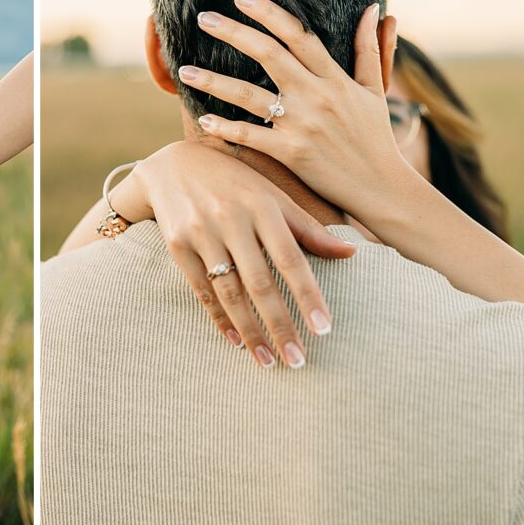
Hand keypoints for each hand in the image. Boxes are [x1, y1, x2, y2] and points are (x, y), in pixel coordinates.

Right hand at [113, 142, 354, 368]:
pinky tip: (235, 342)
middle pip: (259, 282)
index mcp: (261, 205)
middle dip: (280, 325)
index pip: (290, 258)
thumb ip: (307, 227)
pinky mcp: (177, 245)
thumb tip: (351, 254)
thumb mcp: (271, 195)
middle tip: (298, 361)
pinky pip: (201, 290)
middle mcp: (230, 219)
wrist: (172, 164)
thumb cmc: (233, 181)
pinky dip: (219, 318)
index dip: (308, 295)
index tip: (324, 330)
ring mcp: (201, 232)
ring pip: (229, 292)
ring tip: (269, 361)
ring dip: (250, 331)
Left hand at [180, 0, 409, 223]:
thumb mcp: (376, 89)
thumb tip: (375, 9)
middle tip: (204, 17)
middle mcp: (316, 96)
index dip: (269, 13)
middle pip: (269, 55)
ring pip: (249, 95)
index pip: (298, 35)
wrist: (381, 187)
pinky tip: (203, 119)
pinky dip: (225, 127)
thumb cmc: (375, 137)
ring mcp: (301, 125)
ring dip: (214, 81)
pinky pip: (251, 136)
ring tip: (184, 71)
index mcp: (334, 77)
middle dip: (234, 33)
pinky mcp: (291, 153)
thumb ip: (370, 48)